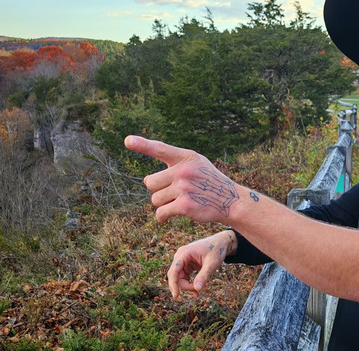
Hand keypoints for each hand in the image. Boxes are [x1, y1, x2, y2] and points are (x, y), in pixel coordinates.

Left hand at [124, 135, 240, 223]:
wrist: (231, 201)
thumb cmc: (209, 182)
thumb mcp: (197, 165)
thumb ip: (174, 166)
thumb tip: (146, 180)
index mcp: (186, 157)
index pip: (160, 149)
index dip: (142, 144)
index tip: (127, 140)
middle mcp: (184, 170)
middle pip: (151, 182)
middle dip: (158, 190)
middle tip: (174, 193)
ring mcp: (184, 188)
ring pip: (155, 199)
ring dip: (163, 204)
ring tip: (179, 202)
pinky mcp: (185, 205)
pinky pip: (161, 213)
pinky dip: (163, 217)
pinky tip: (169, 216)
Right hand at [168, 230, 237, 297]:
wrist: (221, 243)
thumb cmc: (216, 250)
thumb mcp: (212, 263)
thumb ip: (204, 275)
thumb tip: (197, 289)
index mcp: (183, 253)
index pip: (173, 271)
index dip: (173, 284)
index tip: (176, 296)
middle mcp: (181, 257)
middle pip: (176, 277)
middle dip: (185, 286)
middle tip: (196, 293)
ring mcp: (183, 261)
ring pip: (180, 279)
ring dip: (187, 286)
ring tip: (197, 293)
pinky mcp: (187, 265)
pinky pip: (184, 277)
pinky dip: (189, 284)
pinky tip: (196, 288)